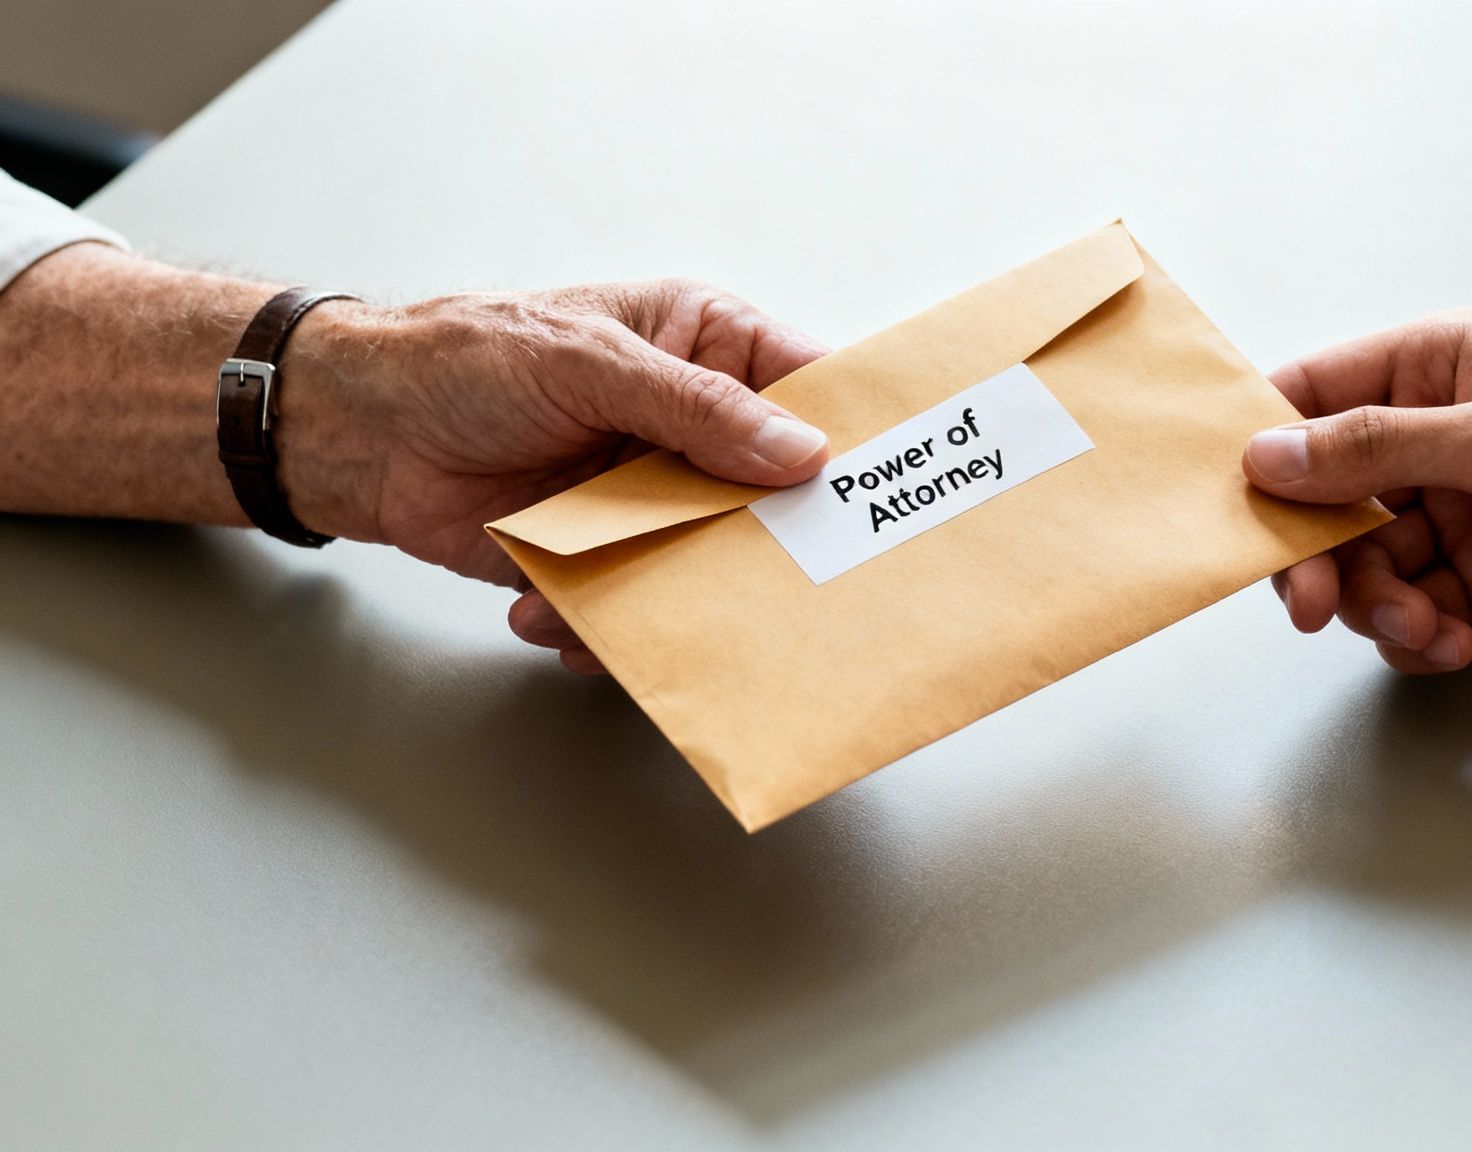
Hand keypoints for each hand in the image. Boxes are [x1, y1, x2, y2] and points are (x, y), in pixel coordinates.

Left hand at [285, 280, 830, 673]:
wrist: (353, 430)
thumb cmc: (461, 358)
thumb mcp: (585, 362)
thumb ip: (696, 409)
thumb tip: (799, 450)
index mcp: (702, 347)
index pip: (807, 386)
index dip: (852, 431)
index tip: (887, 483)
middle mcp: (689, 426)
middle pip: (773, 492)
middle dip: (776, 539)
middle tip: (801, 580)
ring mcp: (648, 496)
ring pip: (710, 561)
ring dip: (683, 595)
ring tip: (664, 615)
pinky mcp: (603, 556)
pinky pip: (638, 608)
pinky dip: (604, 628)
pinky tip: (556, 618)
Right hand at [1242, 308, 1471, 673]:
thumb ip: (1375, 448)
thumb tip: (1267, 454)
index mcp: (1442, 367)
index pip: (1315, 395)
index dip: (1265, 448)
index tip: (1234, 507)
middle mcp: (1441, 437)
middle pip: (1327, 496)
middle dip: (1317, 554)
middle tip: (1315, 604)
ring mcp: (1463, 513)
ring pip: (1365, 565)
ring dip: (1376, 605)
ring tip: (1422, 626)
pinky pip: (1413, 611)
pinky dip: (1416, 635)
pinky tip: (1453, 642)